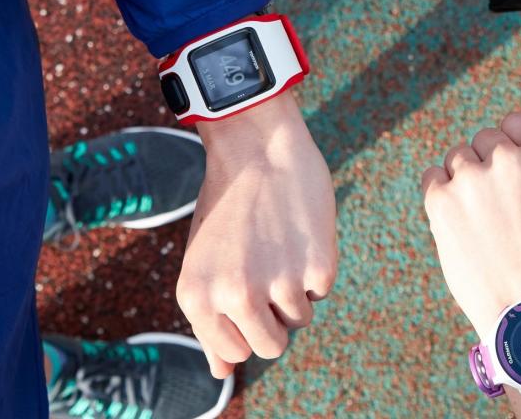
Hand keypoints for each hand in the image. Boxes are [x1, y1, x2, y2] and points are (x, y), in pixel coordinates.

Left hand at [176, 92, 336, 375]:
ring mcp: (277, 283)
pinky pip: (322, 290)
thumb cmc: (228, 203)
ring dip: (296, 289)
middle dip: (274, 317)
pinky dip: (316, 266)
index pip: (234, 353)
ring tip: (280, 244)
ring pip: (299, 319)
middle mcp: (234, 296)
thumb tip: (221, 374)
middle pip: (270, 346)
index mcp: (198, 298)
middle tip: (268, 269)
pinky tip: (298, 231)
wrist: (258, 146)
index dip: (246, 325)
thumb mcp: (203, 261)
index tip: (248, 294)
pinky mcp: (317, 267)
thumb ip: (210, 319)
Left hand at [420, 112, 520, 334]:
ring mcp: (472, 176)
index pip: (516, 121)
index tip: (514, 169)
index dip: (514, 145)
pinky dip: (442, 195)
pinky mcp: (441, 198)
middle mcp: (510, 156)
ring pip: (457, 157)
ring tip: (482, 220)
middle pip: (485, 139)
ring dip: (465, 180)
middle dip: (490, 164)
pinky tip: (460, 221)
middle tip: (500, 205)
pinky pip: (433, 177)